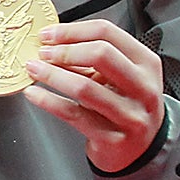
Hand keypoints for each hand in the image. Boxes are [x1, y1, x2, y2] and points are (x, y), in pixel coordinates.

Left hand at [22, 20, 164, 173]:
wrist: (140, 149)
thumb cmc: (125, 105)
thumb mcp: (117, 78)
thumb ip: (91, 60)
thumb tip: (52, 43)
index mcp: (146, 63)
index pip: (108, 33)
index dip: (73, 31)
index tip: (48, 34)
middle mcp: (143, 87)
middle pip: (101, 55)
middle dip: (64, 51)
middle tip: (41, 53)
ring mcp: (130, 114)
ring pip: (85, 87)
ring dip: (52, 75)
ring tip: (33, 69)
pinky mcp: (113, 138)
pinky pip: (74, 115)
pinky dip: (49, 101)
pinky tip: (33, 94)